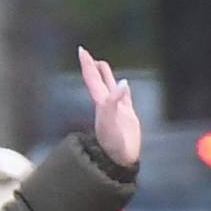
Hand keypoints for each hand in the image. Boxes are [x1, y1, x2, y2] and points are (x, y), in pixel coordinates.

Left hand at [76, 48, 140, 167]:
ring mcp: (117, 109)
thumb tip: (123, 82)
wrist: (119, 159)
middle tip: (88, 54)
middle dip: (93, 67)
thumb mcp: (111, 120)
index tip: (82, 50)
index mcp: (100, 103)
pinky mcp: (128, 116)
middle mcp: (106, 104)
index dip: (87, 65)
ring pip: (110, 88)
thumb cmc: (113, 143)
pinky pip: (125, 98)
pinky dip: (123, 89)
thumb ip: (115, 101)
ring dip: (106, 76)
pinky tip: (124, 85)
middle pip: (98, 81)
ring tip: (102, 64)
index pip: (92, 79)